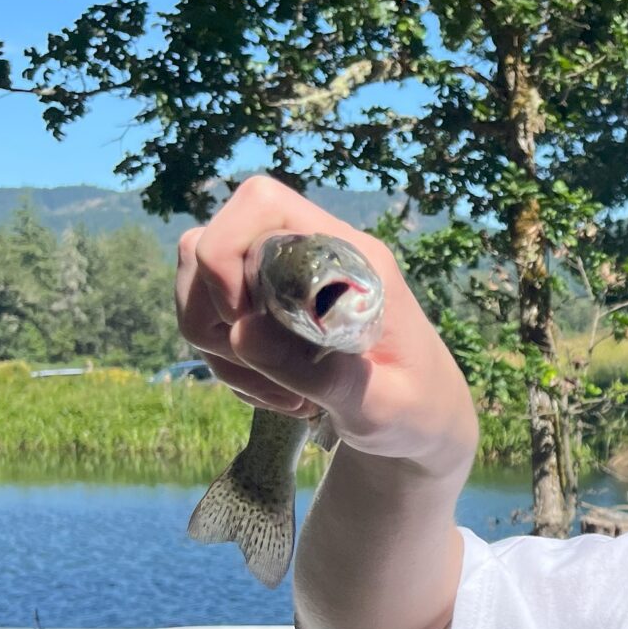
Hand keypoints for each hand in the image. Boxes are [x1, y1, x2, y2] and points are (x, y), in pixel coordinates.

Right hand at [174, 175, 478, 476]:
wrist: (426, 424)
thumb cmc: (418, 412)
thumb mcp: (382, 405)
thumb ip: (324, 374)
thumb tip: (242, 333)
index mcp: (351, 256)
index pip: (263, 204)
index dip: (228, 251)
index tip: (240, 320)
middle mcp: (312, 256)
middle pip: (211, 243)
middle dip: (210, 314)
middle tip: (258, 370)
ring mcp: (285, 282)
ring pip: (201, 286)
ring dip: (218, 348)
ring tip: (277, 394)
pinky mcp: (268, 312)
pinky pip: (215, 323)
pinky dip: (227, 364)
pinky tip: (275, 394)